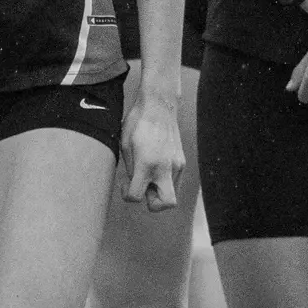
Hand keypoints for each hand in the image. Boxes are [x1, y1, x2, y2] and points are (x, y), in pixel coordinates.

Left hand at [119, 93, 184, 211]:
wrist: (159, 104)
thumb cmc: (137, 122)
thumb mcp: (125, 146)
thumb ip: (131, 171)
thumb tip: (135, 185)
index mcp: (147, 164)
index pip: (136, 196)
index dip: (127, 194)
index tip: (125, 183)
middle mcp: (166, 167)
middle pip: (167, 203)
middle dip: (153, 203)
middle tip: (143, 188)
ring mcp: (177, 164)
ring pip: (172, 193)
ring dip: (159, 191)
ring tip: (148, 174)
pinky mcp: (182, 160)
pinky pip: (174, 180)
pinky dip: (165, 180)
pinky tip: (155, 166)